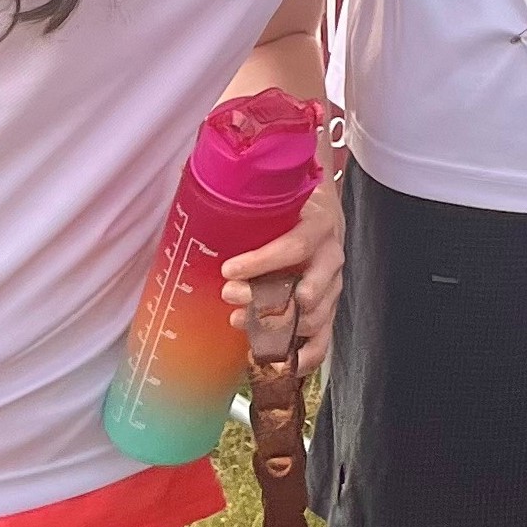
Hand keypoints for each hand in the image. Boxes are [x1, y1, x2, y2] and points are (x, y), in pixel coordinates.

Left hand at [223, 175, 342, 375]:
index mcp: (319, 221)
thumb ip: (240, 180)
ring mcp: (333, 282)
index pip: (296, 244)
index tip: (229, 269)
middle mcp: (331, 254)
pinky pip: (325, 336)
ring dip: (279, 326)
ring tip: (243, 326)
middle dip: (267, 299)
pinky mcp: (329, 304)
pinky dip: (306, 354)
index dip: (263, 261)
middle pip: (309, 287)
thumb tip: (194, 164)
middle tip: (230, 296)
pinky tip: (286, 362)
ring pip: (316, 315)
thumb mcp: (271, 184)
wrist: (319, 202)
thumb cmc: (289, 196)